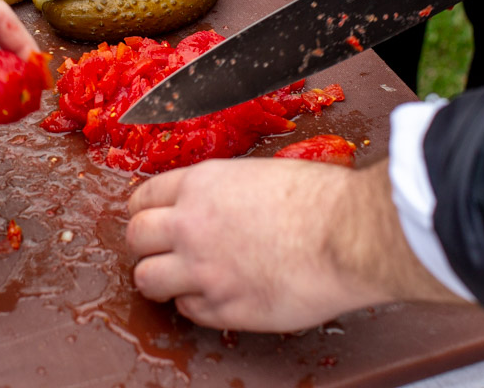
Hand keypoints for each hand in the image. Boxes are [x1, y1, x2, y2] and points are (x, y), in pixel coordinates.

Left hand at [127, 158, 455, 330]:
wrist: (347, 235)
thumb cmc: (320, 199)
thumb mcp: (261, 172)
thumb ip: (226, 190)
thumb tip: (222, 202)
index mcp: (201, 185)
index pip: (144, 197)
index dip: (147, 210)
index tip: (153, 218)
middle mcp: (191, 226)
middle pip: (136, 238)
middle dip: (146, 245)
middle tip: (161, 250)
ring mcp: (203, 270)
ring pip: (146, 280)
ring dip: (160, 280)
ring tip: (178, 280)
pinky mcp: (224, 308)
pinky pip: (188, 311)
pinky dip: (196, 305)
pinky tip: (216, 296)